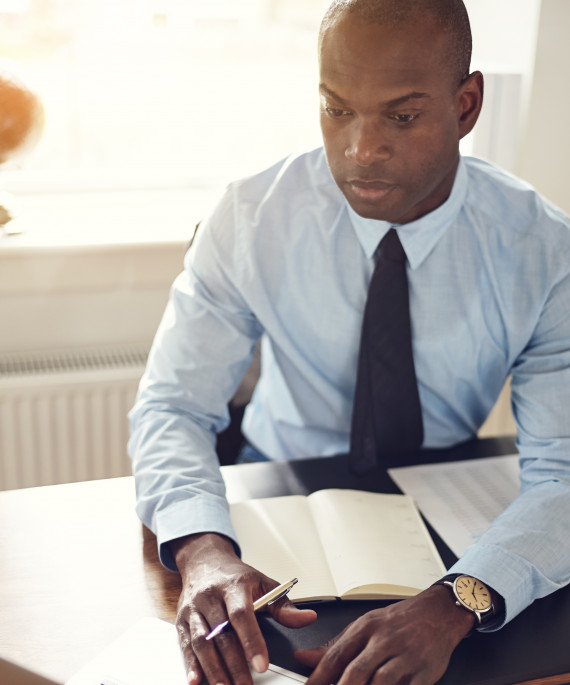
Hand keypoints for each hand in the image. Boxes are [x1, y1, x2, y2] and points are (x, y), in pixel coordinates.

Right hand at [173, 533, 316, 684]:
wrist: (204, 561)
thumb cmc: (235, 576)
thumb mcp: (263, 583)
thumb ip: (284, 606)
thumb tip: (308, 618)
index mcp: (233, 586)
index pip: (242, 615)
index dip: (252, 640)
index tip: (261, 664)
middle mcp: (210, 596)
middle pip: (221, 634)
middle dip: (234, 664)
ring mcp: (193, 608)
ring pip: (201, 642)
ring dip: (213, 669)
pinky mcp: (181, 620)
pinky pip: (184, 644)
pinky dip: (190, 664)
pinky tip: (196, 680)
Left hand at [295, 584, 474, 684]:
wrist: (438, 613)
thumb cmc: (399, 621)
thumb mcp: (365, 625)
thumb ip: (336, 646)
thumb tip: (304, 658)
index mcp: (366, 628)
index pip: (336, 655)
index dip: (318, 678)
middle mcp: (385, 641)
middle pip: (356, 671)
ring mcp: (406, 658)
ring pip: (381, 683)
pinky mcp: (424, 674)